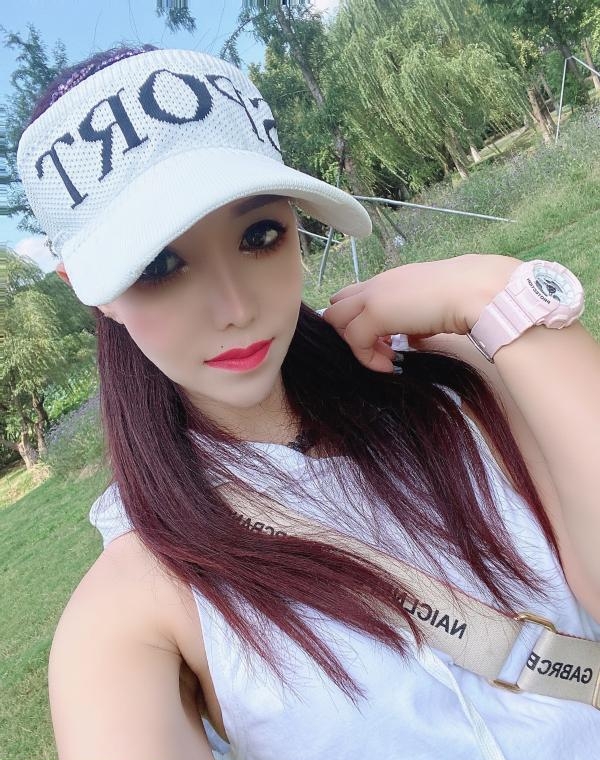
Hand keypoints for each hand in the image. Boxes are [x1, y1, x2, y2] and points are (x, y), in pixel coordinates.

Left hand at [322, 254, 519, 372]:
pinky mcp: (375, 311)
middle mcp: (379, 283)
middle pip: (337, 304)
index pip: (355, 296)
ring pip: (336, 319)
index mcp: (393, 280)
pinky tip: (389, 365)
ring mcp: (374, 295)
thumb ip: (414, 322)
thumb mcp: (434, 311)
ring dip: (356, 344)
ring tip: (386, 359)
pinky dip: (366, 357)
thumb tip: (409, 340)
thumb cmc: (468, 298)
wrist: (480, 292)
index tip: (385, 341)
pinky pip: (353, 338)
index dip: (360, 320)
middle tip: (379, 350)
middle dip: (348, 331)